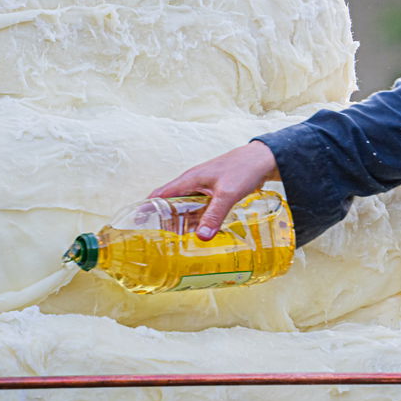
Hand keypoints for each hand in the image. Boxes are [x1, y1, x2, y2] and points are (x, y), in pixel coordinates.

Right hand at [148, 141, 279, 238]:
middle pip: (170, 204)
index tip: (135, 224)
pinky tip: (202, 232)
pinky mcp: (216, 192)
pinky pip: (201, 208)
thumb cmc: (244, 168)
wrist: (265, 158)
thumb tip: (202, 237)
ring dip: (182, 222)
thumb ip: (215, 214)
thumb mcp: (228, 193)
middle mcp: (193, 183)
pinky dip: (198, 219)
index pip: (159, 195)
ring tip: (177, 243)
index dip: (146, 209)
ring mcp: (204, 188)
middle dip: (164, 221)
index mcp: (188, 180)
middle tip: (160, 242)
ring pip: (186, 207)